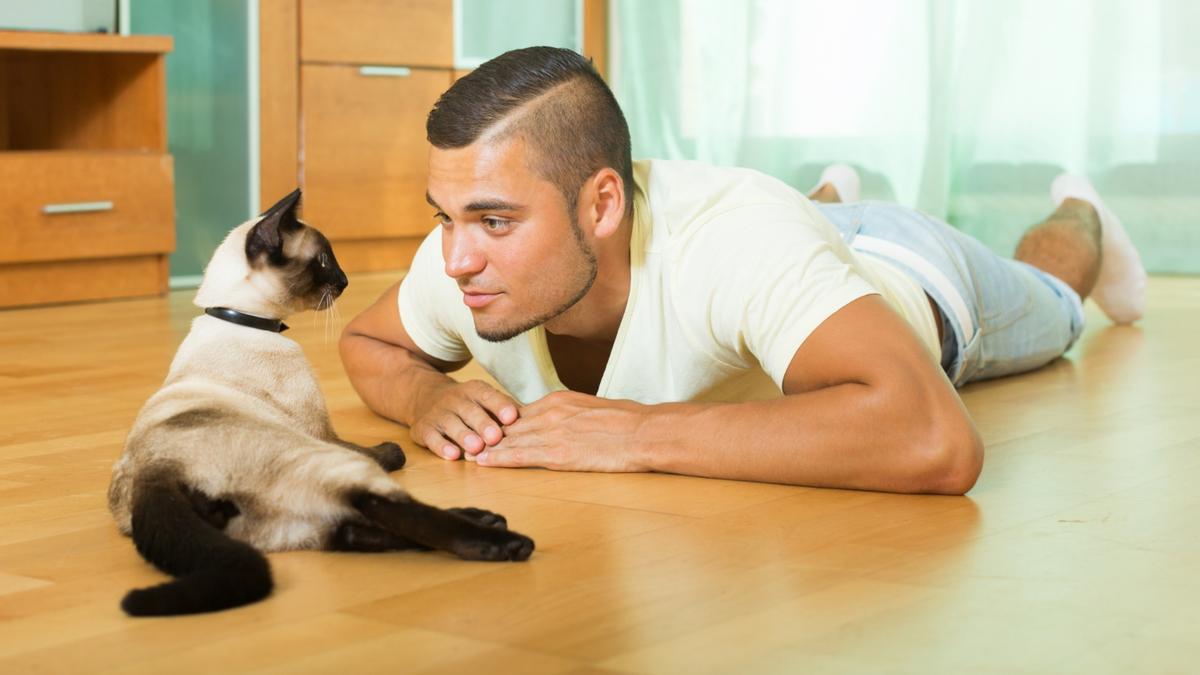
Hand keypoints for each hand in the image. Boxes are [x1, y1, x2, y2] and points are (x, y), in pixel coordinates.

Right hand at [410, 380, 518, 459]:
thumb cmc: (468, 405)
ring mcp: (439, 414)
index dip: (500, 406)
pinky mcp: (424, 429)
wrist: (425, 397)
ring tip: (476, 448)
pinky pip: (432, 438)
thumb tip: (533, 421)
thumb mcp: (484, 400)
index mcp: (475, 391)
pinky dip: (441, 447)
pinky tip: (452, 455)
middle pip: (470, 411)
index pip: (489, 396)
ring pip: (452, 424)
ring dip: (464, 436)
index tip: (512, 417)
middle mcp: (456, 400)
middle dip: (483, 424)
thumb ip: (505, 410)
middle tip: (495, 437)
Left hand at [475, 391, 649, 472]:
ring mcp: (552, 433)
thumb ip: (571, 415)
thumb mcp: (593, 408)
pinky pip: (521, 456)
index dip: (501, 423)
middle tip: (464, 440)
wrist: (644, 432)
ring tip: (465, 453)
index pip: (521, 412)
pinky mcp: (558, 454)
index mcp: (559, 400)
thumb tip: (564, 424)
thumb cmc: (627, 422)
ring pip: (509, 440)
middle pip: (509, 425)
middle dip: (486, 434)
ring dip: (485, 448)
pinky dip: (499, 459)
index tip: (486, 430)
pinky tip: (484, 463)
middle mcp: (550, 413)